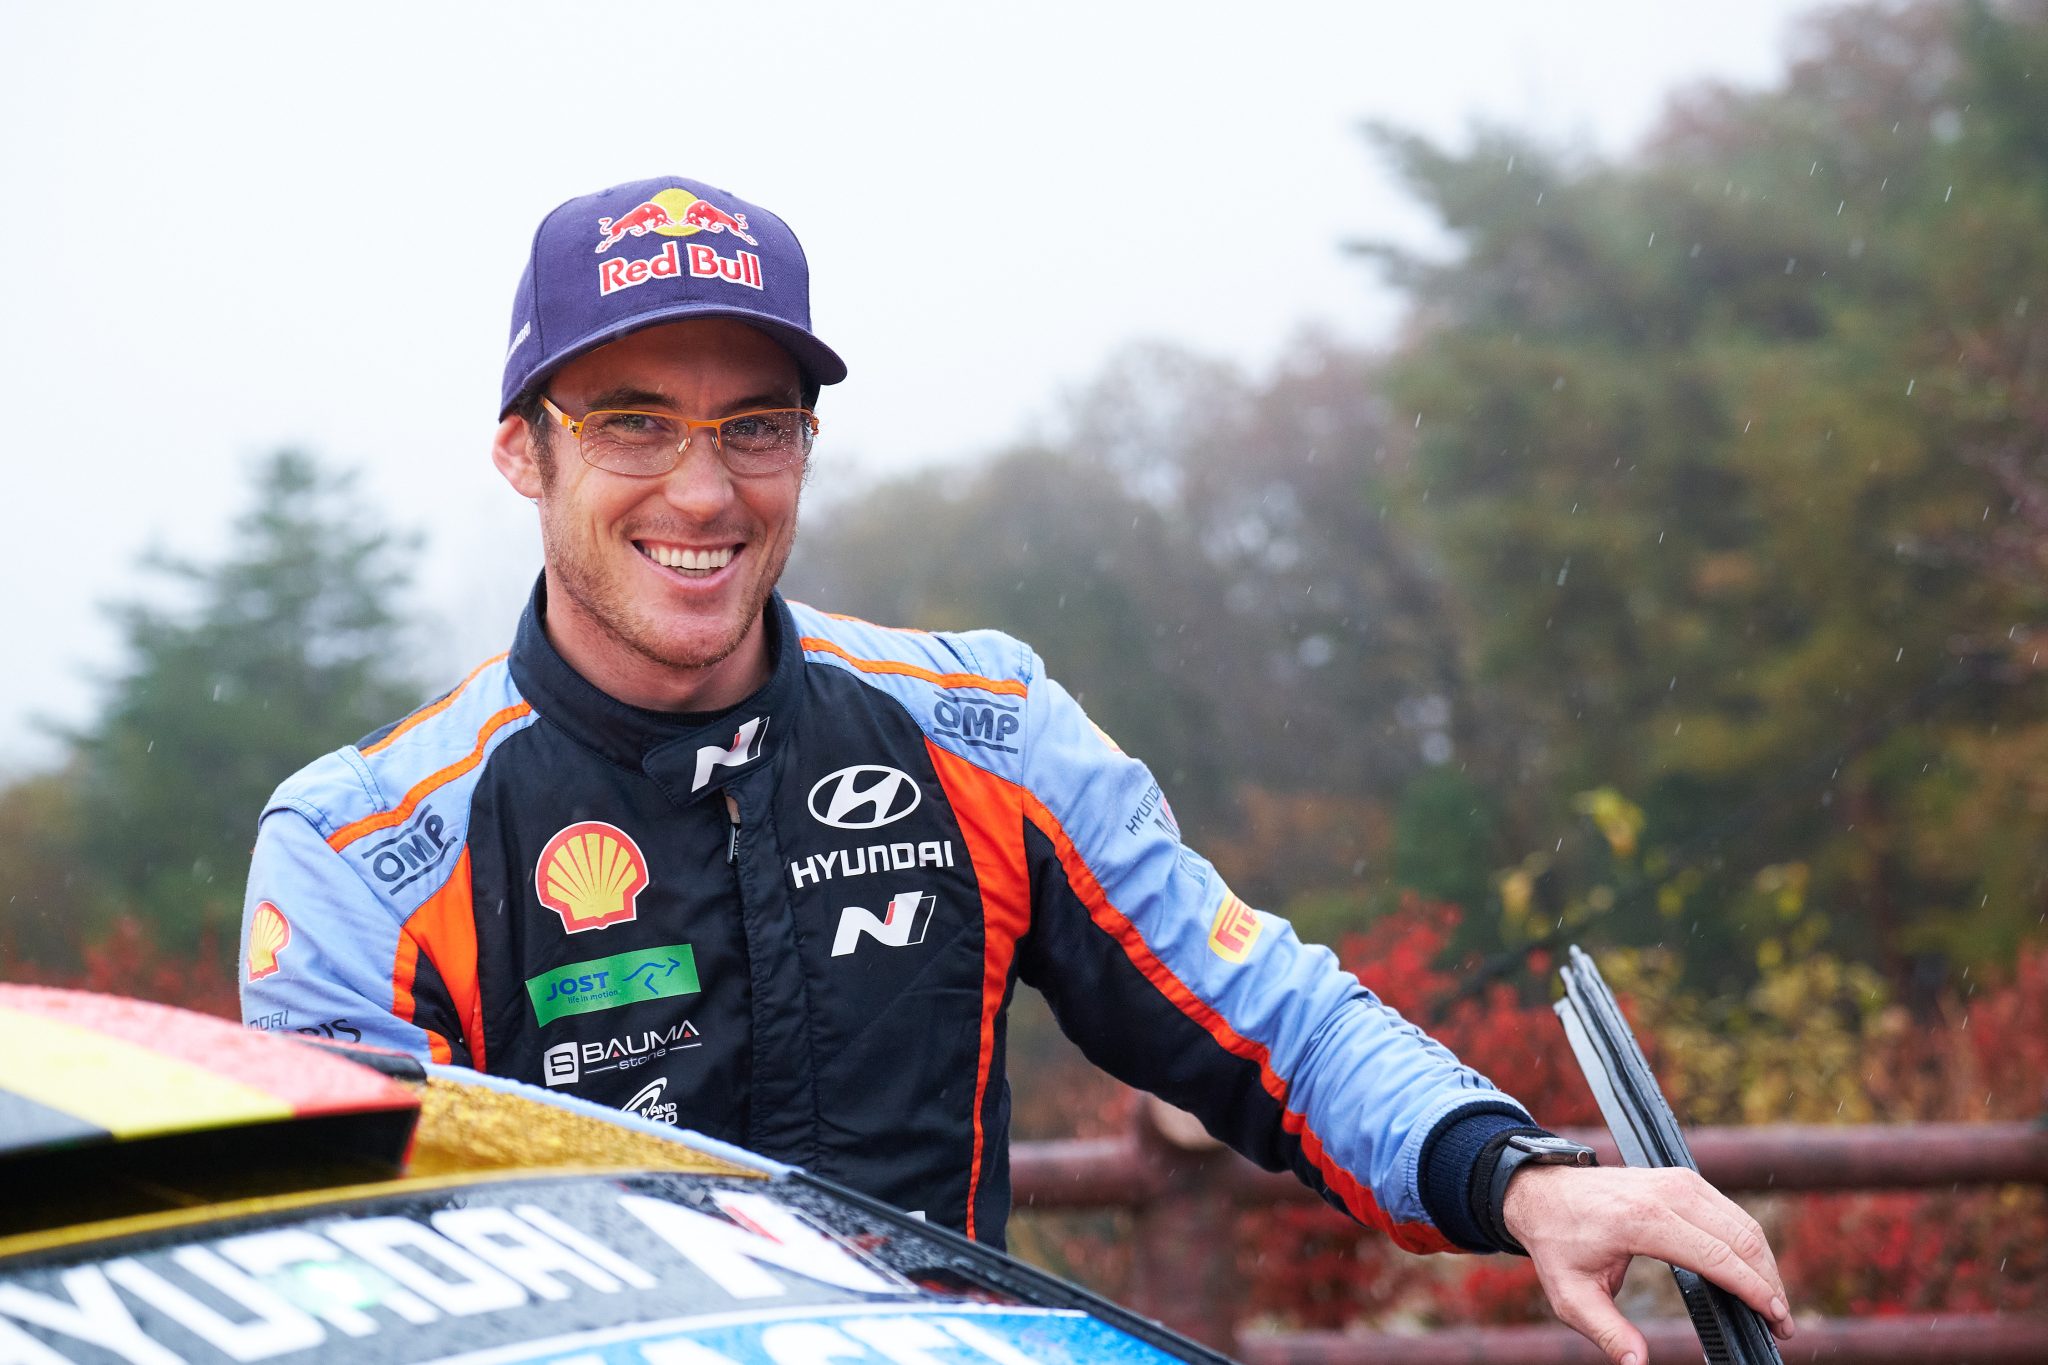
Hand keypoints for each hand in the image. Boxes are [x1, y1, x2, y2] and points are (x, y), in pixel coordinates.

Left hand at [1502, 1164, 1795, 1364]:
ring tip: (1773, 1306)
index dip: (1752, 1289)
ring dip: (1765, 1264)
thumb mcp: (1571, 1295)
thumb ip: (1607, 1332)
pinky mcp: (1682, 1179)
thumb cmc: (1557, 1243)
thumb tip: (1637, 1364)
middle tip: (1782, 1324)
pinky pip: (1729, 1212)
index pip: (1716, 1255)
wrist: (1541, 1192)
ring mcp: (1677, 1181)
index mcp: (1642, 1220)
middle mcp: (1666, 1194)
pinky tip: (1752, 1275)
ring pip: (1742, 1223)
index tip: (1775, 1319)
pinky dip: (1749, 1245)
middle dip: (1769, 1283)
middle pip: (1740, 1238)